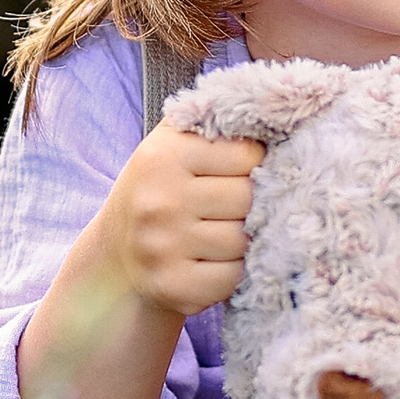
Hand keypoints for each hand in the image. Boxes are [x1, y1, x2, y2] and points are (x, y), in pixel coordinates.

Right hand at [97, 122, 263, 322]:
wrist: (118, 253)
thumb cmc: (162, 189)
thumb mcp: (175, 143)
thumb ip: (217, 120)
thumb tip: (281, 111)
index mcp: (163, 155)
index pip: (248, 154)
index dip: (254, 164)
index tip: (238, 172)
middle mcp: (159, 200)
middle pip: (248, 198)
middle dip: (251, 203)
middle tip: (232, 207)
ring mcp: (163, 247)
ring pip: (244, 240)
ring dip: (245, 239)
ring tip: (223, 232)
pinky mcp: (174, 287)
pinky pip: (233, 278)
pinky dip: (234, 271)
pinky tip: (216, 261)